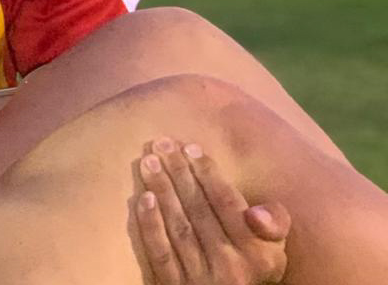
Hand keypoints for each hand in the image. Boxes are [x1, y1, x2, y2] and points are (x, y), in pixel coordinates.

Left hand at [136, 137, 289, 284]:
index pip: (227, 204)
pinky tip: (142, 197)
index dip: (208, 173)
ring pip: (178, 226)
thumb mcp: (273, 248)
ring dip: (161, 190)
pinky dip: (150, 224)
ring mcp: (200, 279)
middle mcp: (230, 267)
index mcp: (258, 254)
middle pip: (198, 210)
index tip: (189, 147)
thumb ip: (274, 223)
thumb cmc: (252, 266)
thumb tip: (255, 212)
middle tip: (162, 144)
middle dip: (179, 173)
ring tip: (148, 161)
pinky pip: (160, 252)